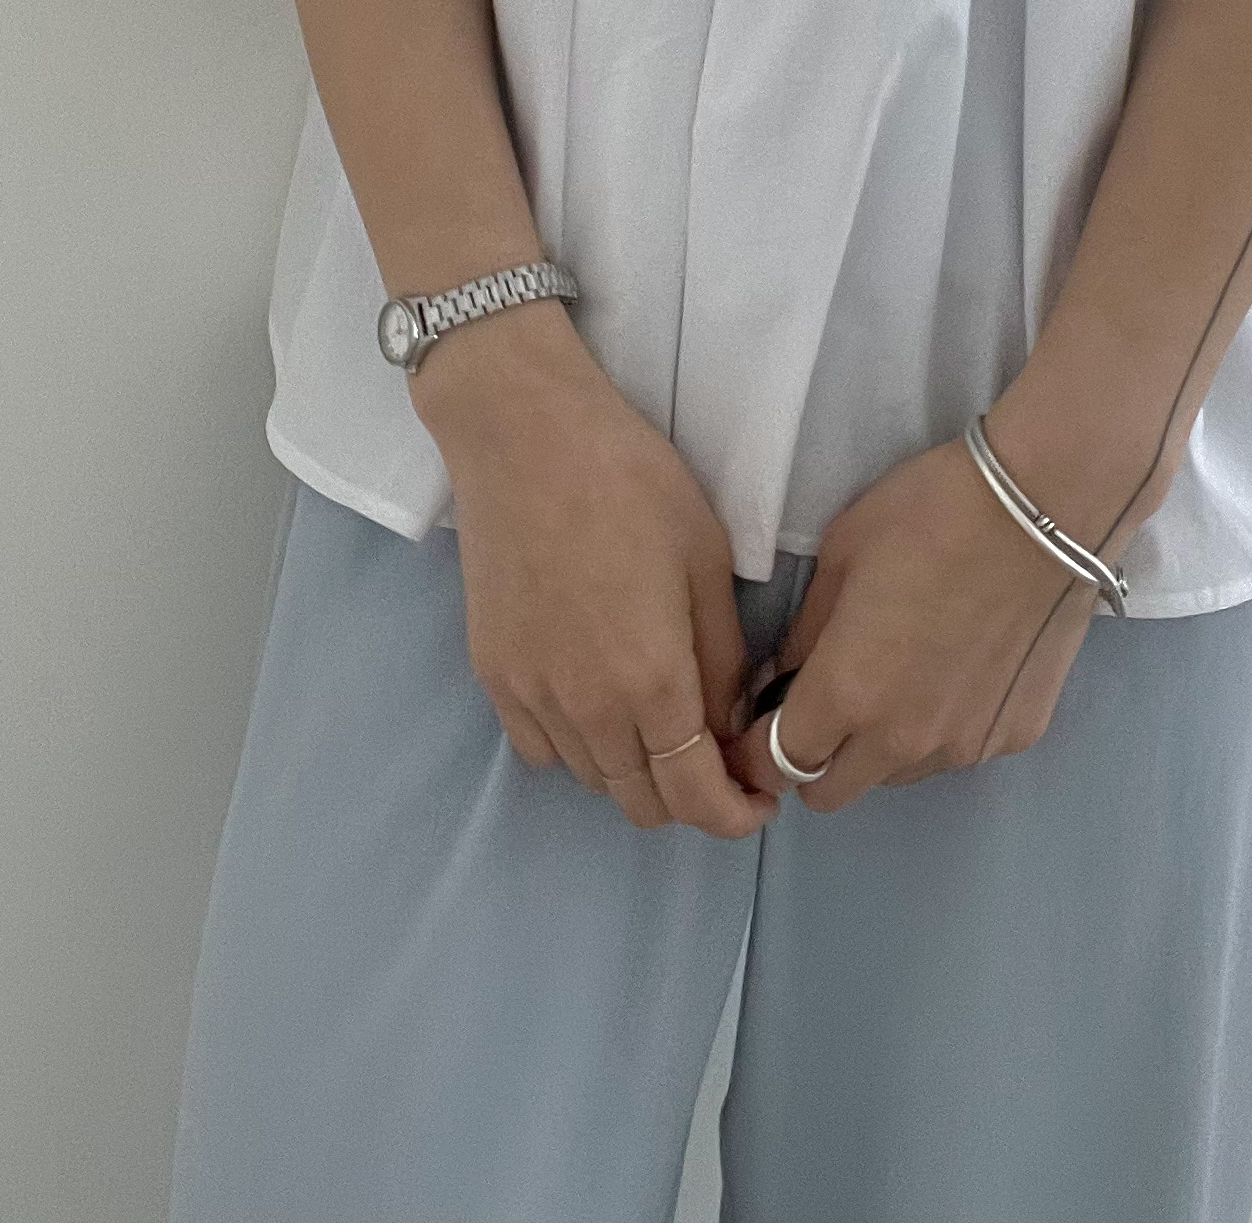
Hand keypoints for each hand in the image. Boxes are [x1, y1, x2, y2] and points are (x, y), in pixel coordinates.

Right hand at [410, 299, 780, 841]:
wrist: (524, 436)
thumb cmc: (630, 481)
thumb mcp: (707, 558)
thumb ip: (723, 657)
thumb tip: (729, 721)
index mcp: (651, 683)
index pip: (695, 797)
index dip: (734, 815)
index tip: (758, 802)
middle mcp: (586, 710)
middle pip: (642, 802)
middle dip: (690, 797)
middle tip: (717, 757)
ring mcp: (530, 696)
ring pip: (592, 780)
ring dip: (635, 773)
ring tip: (661, 724)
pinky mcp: (492, 675)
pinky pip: (540, 750)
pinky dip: (578, 749)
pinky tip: (599, 703)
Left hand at [724, 429, 1125, 813]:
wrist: (1048, 507)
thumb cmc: (931, 512)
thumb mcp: (842, 554)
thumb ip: (807, 631)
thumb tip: (787, 674)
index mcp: (848, 693)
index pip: (777, 764)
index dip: (758, 748)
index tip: (762, 719)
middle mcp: (903, 741)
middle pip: (831, 792)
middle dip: (813, 758)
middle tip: (826, 700)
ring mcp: (964, 747)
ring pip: (896, 775)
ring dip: (880, 744)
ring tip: (903, 671)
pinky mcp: (1015, 737)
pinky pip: (956, 750)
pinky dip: (942, 725)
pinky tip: (961, 662)